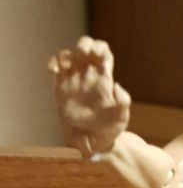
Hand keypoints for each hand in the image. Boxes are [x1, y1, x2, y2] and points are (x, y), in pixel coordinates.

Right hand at [48, 36, 130, 155]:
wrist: (92, 143)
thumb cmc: (109, 130)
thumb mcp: (121, 117)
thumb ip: (123, 101)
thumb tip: (116, 85)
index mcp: (105, 78)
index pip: (103, 53)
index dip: (100, 48)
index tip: (98, 55)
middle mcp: (89, 75)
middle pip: (87, 49)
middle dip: (85, 44)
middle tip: (83, 53)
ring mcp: (75, 80)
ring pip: (70, 55)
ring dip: (68, 54)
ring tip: (67, 65)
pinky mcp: (61, 87)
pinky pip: (56, 67)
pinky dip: (54, 62)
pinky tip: (54, 70)